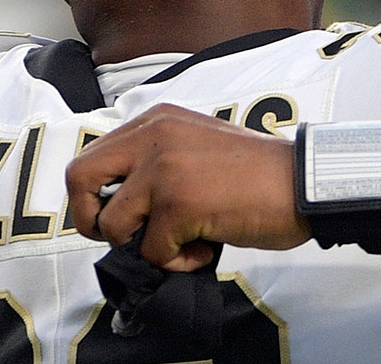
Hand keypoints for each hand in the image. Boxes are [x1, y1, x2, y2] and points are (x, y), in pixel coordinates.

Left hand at [66, 103, 311, 270]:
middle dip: (91, 219)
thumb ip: (156, 160)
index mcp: (157, 120)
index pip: (92, 155)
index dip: (95, 195)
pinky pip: (151, 252)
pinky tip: (208, 247)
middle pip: (78, 178)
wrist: (302, 184)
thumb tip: (117, 204)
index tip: (118, 216)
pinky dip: (178, 261)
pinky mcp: (178, 203)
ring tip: (186, 241)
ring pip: (113, 225)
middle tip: (124, 237)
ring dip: (146, 246)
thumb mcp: (195, 146)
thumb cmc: (258, 174)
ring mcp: (163, 168)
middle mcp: (154, 136)